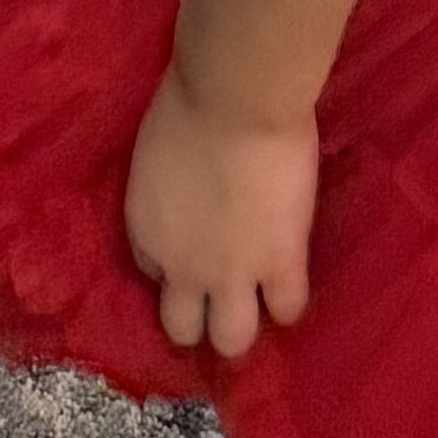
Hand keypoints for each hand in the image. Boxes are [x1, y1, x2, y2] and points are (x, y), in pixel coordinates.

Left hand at [124, 60, 318, 364]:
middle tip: (221, 290)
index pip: (153, 273)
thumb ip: (170, 187)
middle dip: (199, 316)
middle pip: (181, 328)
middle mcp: (181, 268)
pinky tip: (292, 279)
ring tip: (259, 302)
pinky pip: (288, 309)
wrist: (235, 97)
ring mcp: (232, 274)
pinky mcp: (281, 264)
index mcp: (145, 231)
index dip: (175, 263)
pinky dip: (288, 298)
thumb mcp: (157, 152)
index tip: (193, 243)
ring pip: (233, 340)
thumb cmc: (187, 99)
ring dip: (243, 322)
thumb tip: (192, 184)